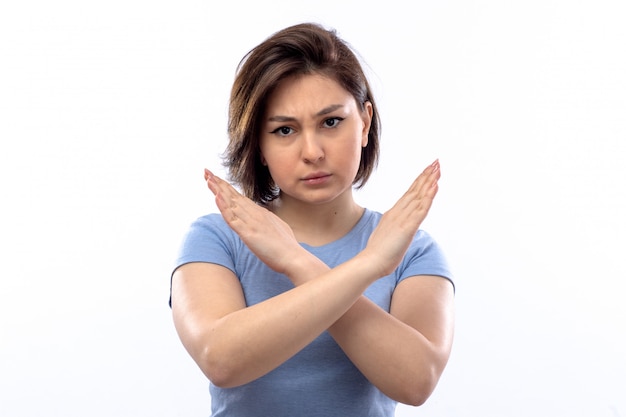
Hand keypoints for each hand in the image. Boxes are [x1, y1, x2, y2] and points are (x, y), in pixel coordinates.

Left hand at [204, 169, 304, 274]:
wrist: (294, 257)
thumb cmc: (287, 246)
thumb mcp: (276, 227)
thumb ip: (267, 220)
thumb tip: (263, 216)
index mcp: (261, 213)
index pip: (240, 197)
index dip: (227, 187)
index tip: (216, 178)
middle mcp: (255, 214)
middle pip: (233, 196)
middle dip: (219, 183)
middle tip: (207, 171)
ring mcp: (252, 222)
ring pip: (231, 204)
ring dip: (218, 191)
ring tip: (208, 179)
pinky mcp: (249, 234)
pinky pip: (233, 219)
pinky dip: (224, 208)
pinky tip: (216, 197)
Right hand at [363, 160, 440, 276]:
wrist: (370, 261)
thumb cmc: (378, 252)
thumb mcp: (386, 234)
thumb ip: (392, 227)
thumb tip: (397, 226)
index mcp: (394, 213)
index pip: (409, 193)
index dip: (419, 180)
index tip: (427, 170)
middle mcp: (398, 212)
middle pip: (415, 190)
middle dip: (426, 175)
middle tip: (436, 162)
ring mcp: (403, 218)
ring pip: (419, 195)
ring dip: (429, 181)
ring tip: (438, 168)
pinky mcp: (408, 227)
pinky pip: (421, 209)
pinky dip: (429, 196)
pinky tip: (435, 186)